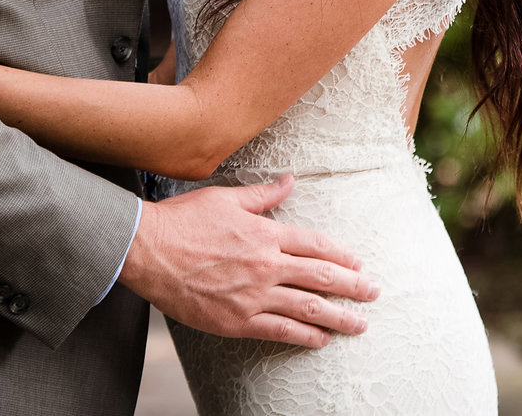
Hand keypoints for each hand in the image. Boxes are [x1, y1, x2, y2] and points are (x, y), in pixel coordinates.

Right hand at [120, 176, 378, 347]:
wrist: (146, 251)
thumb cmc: (183, 221)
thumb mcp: (227, 198)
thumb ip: (263, 195)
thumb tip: (289, 181)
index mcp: (266, 233)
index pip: (316, 245)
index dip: (342, 255)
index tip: (359, 263)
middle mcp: (266, 265)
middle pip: (321, 277)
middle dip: (354, 287)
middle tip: (375, 292)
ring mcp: (253, 295)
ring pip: (307, 308)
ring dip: (338, 318)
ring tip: (360, 325)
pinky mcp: (235, 321)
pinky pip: (279, 331)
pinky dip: (303, 337)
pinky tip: (320, 340)